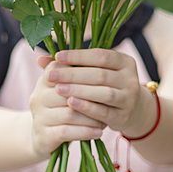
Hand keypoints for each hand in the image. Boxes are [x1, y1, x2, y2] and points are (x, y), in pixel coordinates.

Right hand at [28, 55, 105, 158]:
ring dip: (91, 117)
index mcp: (44, 80)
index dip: (86, 74)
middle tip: (111, 101)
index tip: (106, 78)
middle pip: (68, 91)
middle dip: (91, 97)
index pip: (64, 70)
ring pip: (69, 113)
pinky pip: (66, 132)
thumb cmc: (61, 108)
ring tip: (106, 119)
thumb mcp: (68, 88)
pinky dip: (85, 132)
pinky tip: (98, 132)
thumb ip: (80, 73)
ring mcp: (39, 117)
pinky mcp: (43, 136)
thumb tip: (102, 54)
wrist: (42, 137)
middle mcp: (38, 97)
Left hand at [41, 48, 156, 138]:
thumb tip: (40, 59)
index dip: (78, 56)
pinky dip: (87, 108)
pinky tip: (71, 104)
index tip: (57, 56)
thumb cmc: (105, 85)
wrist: (132, 110)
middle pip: (100, 75)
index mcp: (124, 61)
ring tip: (58, 89)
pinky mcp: (123, 116)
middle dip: (73, 75)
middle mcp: (130, 78)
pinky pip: (104, 112)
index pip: (100, 55)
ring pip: (104, 93)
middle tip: (51, 76)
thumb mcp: (93, 72)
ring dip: (79, 91)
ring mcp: (129, 98)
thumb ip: (70, 64)